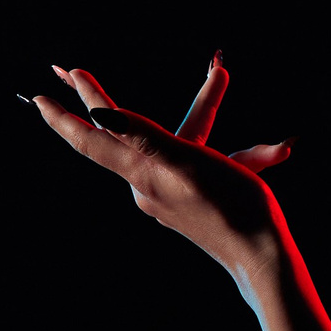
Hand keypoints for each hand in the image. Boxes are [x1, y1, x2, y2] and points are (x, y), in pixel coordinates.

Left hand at [31, 57, 293, 279]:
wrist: (260, 257)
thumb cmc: (233, 208)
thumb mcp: (186, 163)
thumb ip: (141, 136)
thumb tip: (98, 115)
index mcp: (144, 172)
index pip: (99, 133)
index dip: (81, 102)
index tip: (63, 74)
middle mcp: (148, 185)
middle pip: (115, 137)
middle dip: (91, 107)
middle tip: (61, 84)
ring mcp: (168, 196)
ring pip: (174, 145)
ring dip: (202, 118)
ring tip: (221, 86)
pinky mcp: (190, 205)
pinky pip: (199, 164)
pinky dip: (227, 150)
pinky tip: (270, 153)